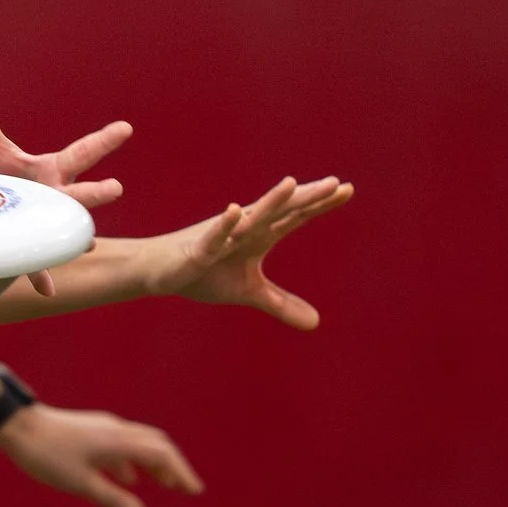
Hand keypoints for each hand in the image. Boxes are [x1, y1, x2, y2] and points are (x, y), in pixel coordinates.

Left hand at [0, 86, 131, 297]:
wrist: (3, 215)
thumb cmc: (8, 180)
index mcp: (56, 172)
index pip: (83, 152)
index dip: (103, 140)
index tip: (125, 127)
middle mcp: (60, 199)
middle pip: (80, 194)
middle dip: (95, 192)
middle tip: (113, 187)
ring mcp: (49, 225)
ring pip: (66, 230)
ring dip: (76, 234)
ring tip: (87, 240)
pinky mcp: (33, 250)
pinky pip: (39, 265)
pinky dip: (42, 276)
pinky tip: (46, 290)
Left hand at [0, 404, 202, 506]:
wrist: (16, 426)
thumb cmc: (47, 454)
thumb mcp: (80, 482)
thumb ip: (111, 498)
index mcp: (117, 440)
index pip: (160, 452)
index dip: (179, 471)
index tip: (193, 489)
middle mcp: (113, 429)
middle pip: (153, 444)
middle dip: (171, 465)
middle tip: (184, 487)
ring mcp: (100, 427)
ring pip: (136, 444)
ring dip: (152, 463)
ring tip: (161, 483)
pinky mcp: (87, 430)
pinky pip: (119, 445)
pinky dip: (130, 461)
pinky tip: (125, 476)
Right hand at [146, 176, 354, 329]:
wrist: (159, 271)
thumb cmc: (203, 273)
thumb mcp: (248, 291)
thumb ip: (281, 303)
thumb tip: (317, 323)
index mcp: (258, 235)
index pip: (294, 216)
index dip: (319, 204)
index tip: (348, 189)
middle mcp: (243, 228)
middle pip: (281, 211)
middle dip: (306, 197)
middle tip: (336, 183)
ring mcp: (221, 236)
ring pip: (250, 217)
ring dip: (270, 201)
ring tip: (291, 184)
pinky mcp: (199, 249)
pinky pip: (213, 237)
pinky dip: (223, 225)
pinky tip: (231, 211)